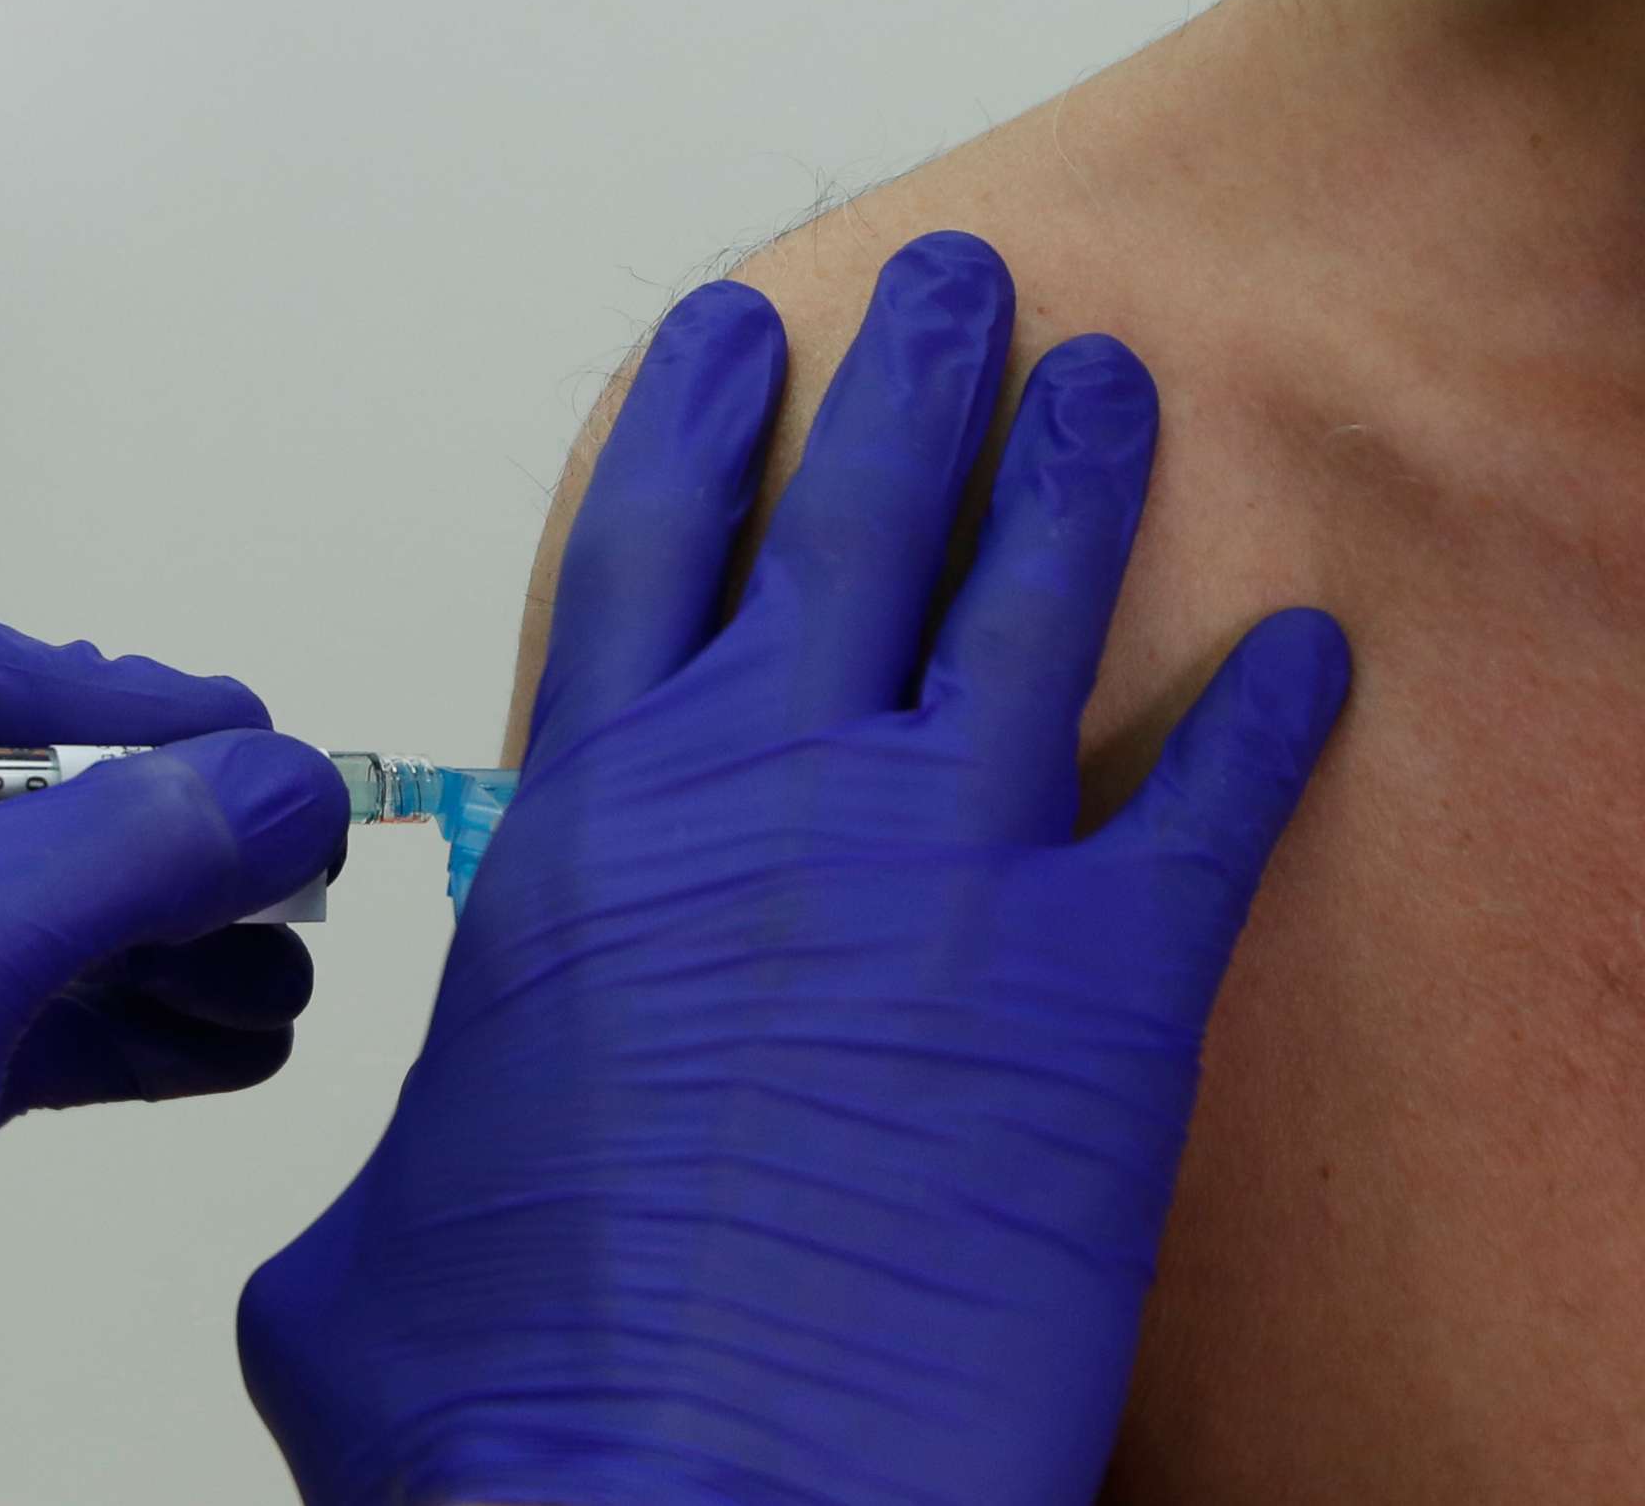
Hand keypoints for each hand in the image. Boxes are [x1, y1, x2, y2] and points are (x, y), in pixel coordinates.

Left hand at [0, 583, 345, 1505]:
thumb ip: (114, 844)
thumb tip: (288, 777)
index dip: (76, 685)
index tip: (227, 738)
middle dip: (153, 827)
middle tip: (291, 854)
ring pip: (31, 904)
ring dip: (174, 929)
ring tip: (285, 973)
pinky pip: (33, 1013)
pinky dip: (140, 1017)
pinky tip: (241, 1040)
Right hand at [238, 237, 1349, 1504]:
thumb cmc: (515, 1392)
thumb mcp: (373, 1244)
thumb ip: (416, 1149)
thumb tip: (411, 1192)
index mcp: (589, 827)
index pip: (646, 544)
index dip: (698, 414)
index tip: (744, 330)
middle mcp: (772, 799)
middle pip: (858, 516)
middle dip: (910, 377)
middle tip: (957, 290)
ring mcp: (949, 872)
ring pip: (1038, 597)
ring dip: (1080, 474)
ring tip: (1115, 385)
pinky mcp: (1109, 994)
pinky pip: (1218, 796)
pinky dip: (1271, 711)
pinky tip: (1308, 650)